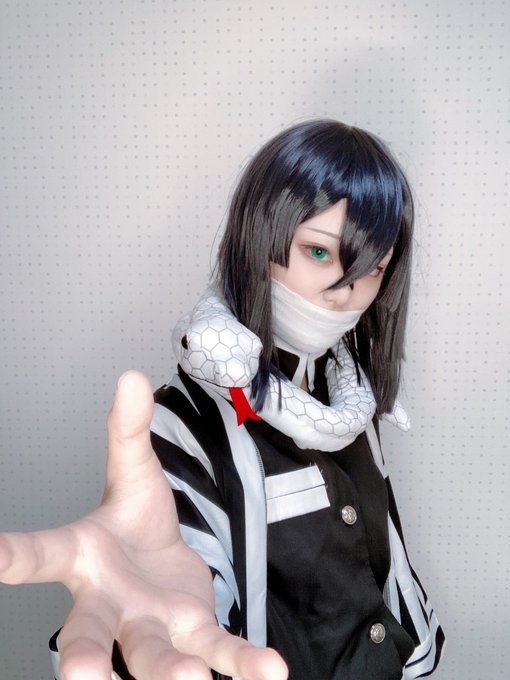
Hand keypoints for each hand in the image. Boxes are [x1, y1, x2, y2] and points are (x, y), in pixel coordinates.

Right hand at [0, 371, 287, 679]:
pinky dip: (242, 662)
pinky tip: (270, 673)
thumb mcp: (134, 472)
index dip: (8, 556)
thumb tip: (132, 375)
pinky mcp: (193, 633)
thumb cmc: (136, 523)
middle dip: (81, 655)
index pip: (39, 556)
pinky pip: (216, 650)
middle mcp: (109, 604)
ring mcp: (150, 626)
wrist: (166, 563)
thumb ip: (129, 429)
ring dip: (170, 672)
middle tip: (78, 676)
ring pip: (152, 654)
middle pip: (88, 631)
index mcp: (83, 557)